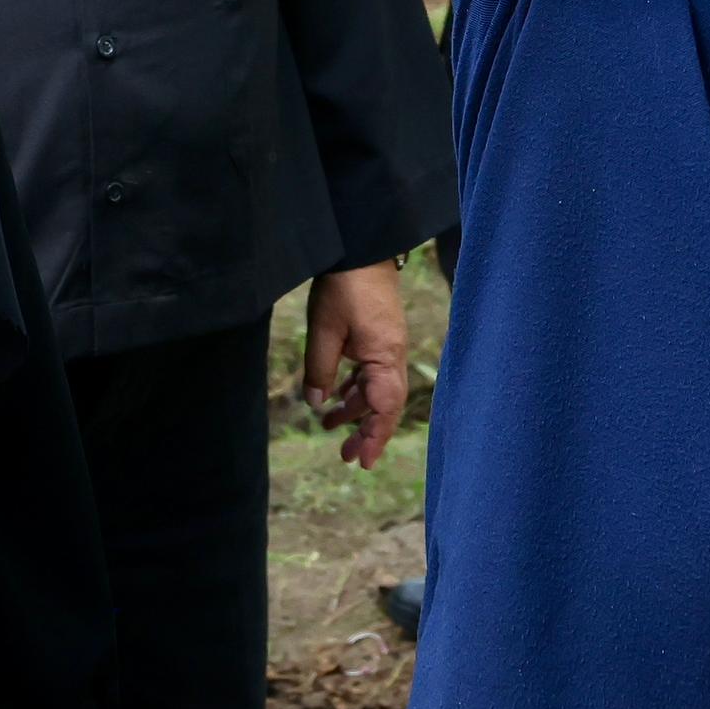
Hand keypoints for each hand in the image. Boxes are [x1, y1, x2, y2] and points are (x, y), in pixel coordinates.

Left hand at [301, 260, 410, 469]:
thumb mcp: (323, 330)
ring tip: (329, 427)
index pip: (386, 407)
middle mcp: (392, 354)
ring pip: (376, 388)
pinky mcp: (379, 336)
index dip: (375, 437)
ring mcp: (387, 345)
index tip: (361, 462)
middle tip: (344, 456)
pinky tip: (337, 395)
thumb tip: (317, 403)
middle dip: (366, 431)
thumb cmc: (344, 286)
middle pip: (384, 403)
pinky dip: (355, 388)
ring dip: (356, 410)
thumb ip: (320, 369)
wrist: (361, 246)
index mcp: (385, 355)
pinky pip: (371, 372)